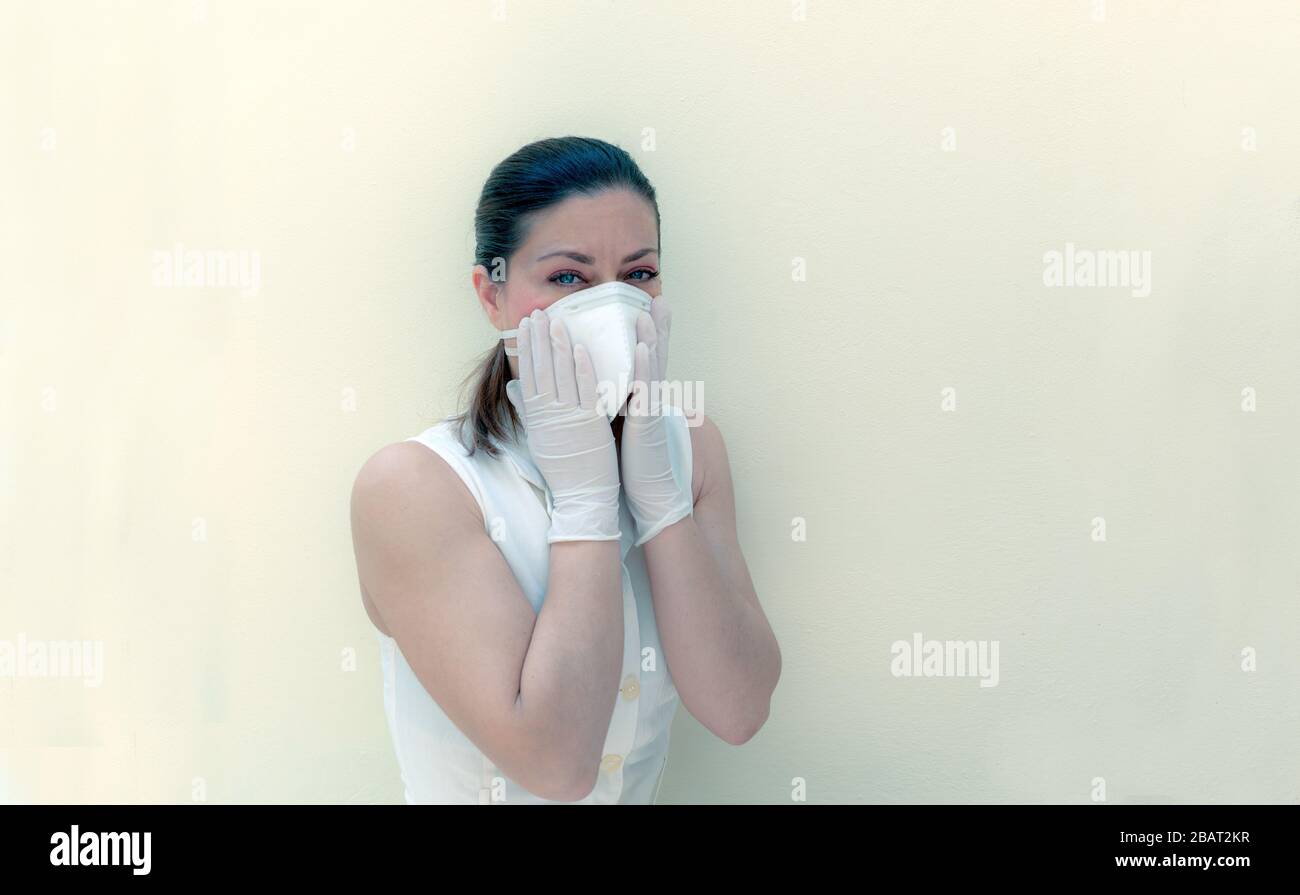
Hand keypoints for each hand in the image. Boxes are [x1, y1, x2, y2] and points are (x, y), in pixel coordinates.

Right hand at [512, 308, 621, 542]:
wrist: (581, 497)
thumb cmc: (562, 469)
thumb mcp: (539, 437)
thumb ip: (528, 410)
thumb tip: (513, 389)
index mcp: (537, 416)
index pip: (528, 375)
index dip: (525, 349)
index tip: (523, 327)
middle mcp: (550, 414)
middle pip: (541, 370)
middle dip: (537, 340)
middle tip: (535, 314)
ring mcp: (570, 417)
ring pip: (561, 376)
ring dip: (557, 347)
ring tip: (554, 321)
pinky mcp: (591, 423)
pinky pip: (585, 391)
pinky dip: (582, 370)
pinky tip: (579, 349)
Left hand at [619, 297, 692, 545]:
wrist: (649, 495)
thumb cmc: (630, 463)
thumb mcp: (619, 425)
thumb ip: (613, 403)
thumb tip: (598, 389)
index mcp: (640, 398)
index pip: (643, 360)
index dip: (646, 334)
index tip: (643, 306)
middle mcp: (649, 400)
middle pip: (655, 356)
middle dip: (656, 327)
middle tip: (656, 298)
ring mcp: (651, 409)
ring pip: (653, 368)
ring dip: (651, 338)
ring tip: (647, 313)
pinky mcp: (648, 422)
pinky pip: (647, 389)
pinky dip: (646, 368)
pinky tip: (645, 348)